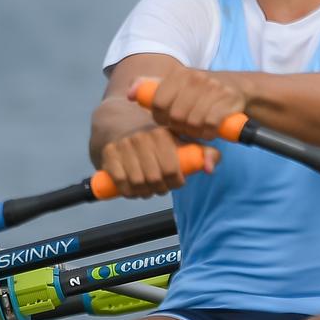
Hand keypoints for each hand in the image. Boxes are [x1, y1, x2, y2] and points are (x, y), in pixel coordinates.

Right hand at [99, 126, 218, 197]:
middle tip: (162, 188)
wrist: (123, 127)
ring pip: (137, 182)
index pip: (172, 169)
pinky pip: (120, 181)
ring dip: (145, 192)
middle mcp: (142, 137)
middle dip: (161, 189)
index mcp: (163, 134)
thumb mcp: (183, 140)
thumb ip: (204, 152)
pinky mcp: (109, 153)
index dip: (176, 182)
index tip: (177, 183)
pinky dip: (128, 191)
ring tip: (149, 190)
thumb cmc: (159, 140)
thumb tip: (210, 169)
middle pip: (155, 178)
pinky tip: (134, 190)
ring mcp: (123, 145)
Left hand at [132, 67, 246, 141]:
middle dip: (179, 127)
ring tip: (198, 128)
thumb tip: (129, 94)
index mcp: (179, 74)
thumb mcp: (176, 86)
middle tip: (186, 127)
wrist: (237, 87)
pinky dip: (209, 132)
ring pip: (193, 121)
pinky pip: (210, 124)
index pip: (158, 102)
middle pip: (175, 115)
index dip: (161, 118)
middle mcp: (196, 77)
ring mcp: (213, 87)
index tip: (168, 120)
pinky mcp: (228, 99)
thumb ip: (151, 89)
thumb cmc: (200, 92)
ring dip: (195, 131)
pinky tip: (210, 130)